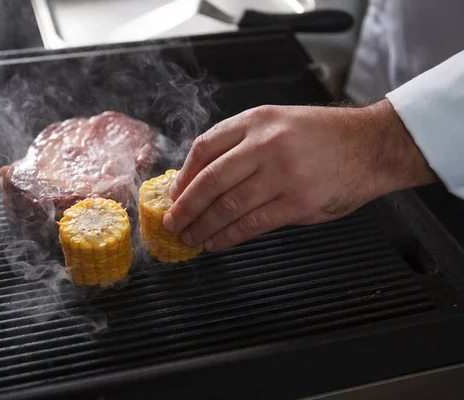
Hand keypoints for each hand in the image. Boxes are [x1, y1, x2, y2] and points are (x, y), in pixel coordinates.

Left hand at [163, 99, 436, 251]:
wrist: (371, 145)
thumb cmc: (324, 137)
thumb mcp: (279, 123)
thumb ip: (243, 146)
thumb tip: (205, 180)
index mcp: (256, 120)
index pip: (204, 148)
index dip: (183, 176)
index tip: (174, 194)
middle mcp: (265, 144)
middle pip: (209, 179)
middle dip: (185, 206)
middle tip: (172, 222)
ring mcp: (282, 173)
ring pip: (227, 205)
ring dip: (203, 226)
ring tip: (190, 237)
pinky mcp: (298, 202)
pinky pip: (252, 223)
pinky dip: (229, 236)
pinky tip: (216, 242)